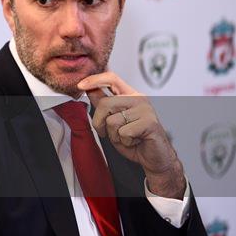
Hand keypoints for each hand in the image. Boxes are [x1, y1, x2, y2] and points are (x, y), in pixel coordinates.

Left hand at [77, 71, 185, 199]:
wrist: (154, 158)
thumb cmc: (134, 140)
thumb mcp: (113, 120)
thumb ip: (103, 104)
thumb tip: (89, 89)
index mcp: (130, 94)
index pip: (111, 78)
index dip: (94, 80)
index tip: (80, 85)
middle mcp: (138, 98)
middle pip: (105, 103)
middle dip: (99, 123)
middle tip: (108, 133)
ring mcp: (145, 109)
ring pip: (112, 120)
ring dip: (114, 135)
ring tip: (127, 138)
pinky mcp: (150, 122)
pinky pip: (124, 132)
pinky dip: (125, 142)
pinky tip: (135, 141)